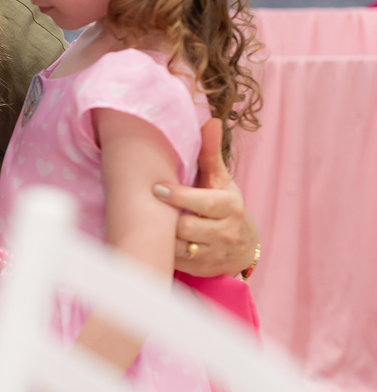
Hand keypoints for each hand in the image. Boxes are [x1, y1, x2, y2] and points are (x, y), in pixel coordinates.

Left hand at [153, 118, 258, 276]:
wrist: (243, 247)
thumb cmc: (224, 206)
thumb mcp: (221, 180)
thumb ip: (210, 154)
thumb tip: (209, 121)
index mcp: (230, 207)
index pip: (202, 202)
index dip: (178, 196)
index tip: (156, 187)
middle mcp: (225, 233)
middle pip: (186, 227)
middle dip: (167, 217)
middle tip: (148, 205)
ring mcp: (213, 255)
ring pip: (177, 247)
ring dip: (161, 235)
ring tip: (150, 221)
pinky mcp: (201, 270)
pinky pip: (173, 261)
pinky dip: (161, 250)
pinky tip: (153, 238)